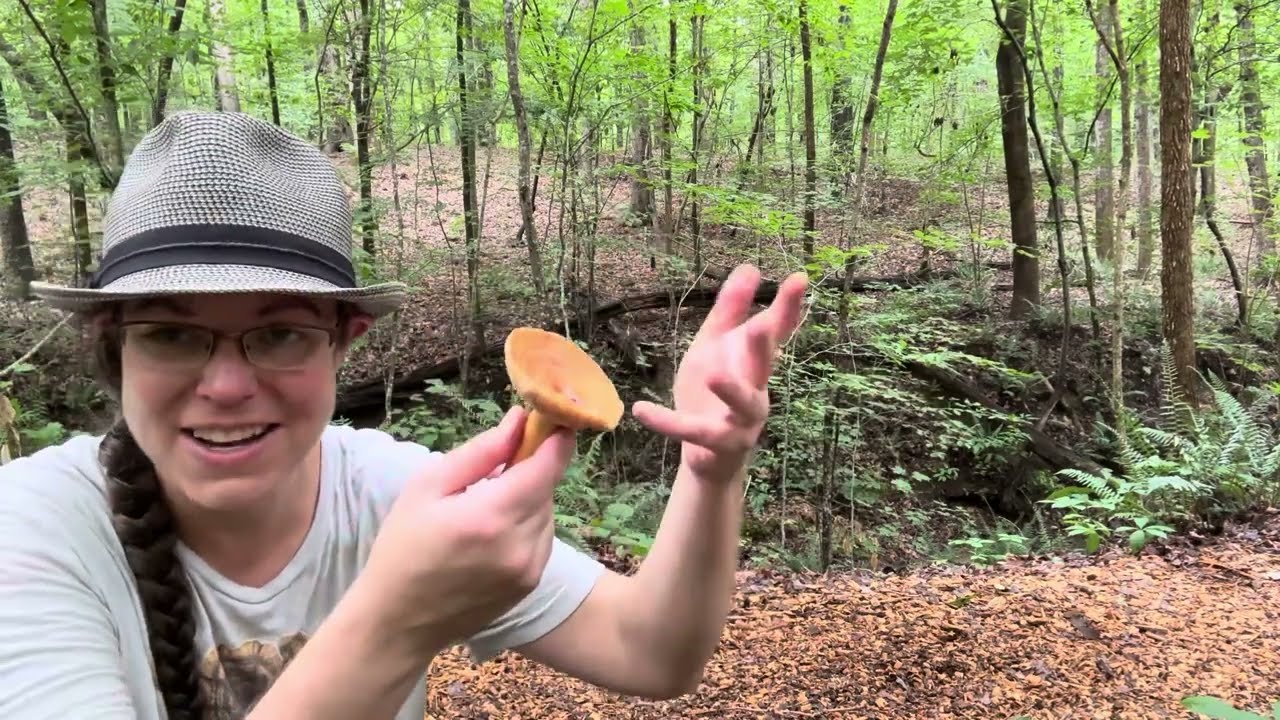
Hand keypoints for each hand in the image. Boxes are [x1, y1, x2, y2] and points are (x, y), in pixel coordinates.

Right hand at [356, 406, 574, 652]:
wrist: (398, 620)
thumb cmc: (402, 547)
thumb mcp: (427, 487)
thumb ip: (479, 452)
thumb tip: (518, 421)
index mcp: (489, 516)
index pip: (546, 467)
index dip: (557, 441)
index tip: (555, 422)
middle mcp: (518, 545)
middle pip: (546, 488)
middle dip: (531, 468)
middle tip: (500, 465)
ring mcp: (528, 569)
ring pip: (546, 513)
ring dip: (528, 499)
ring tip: (486, 506)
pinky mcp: (530, 584)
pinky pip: (541, 538)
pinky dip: (526, 525)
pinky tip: (492, 533)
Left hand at [633, 264, 807, 480]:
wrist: (704, 452)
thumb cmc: (713, 394)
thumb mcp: (714, 345)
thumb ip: (729, 310)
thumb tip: (750, 266)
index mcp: (754, 362)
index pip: (776, 331)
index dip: (788, 306)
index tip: (799, 278)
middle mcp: (757, 389)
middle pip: (765, 366)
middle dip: (764, 347)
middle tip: (762, 326)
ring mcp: (742, 419)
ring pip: (743, 404)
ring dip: (731, 390)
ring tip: (714, 375)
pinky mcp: (719, 443)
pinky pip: (693, 431)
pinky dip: (667, 421)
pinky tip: (641, 408)